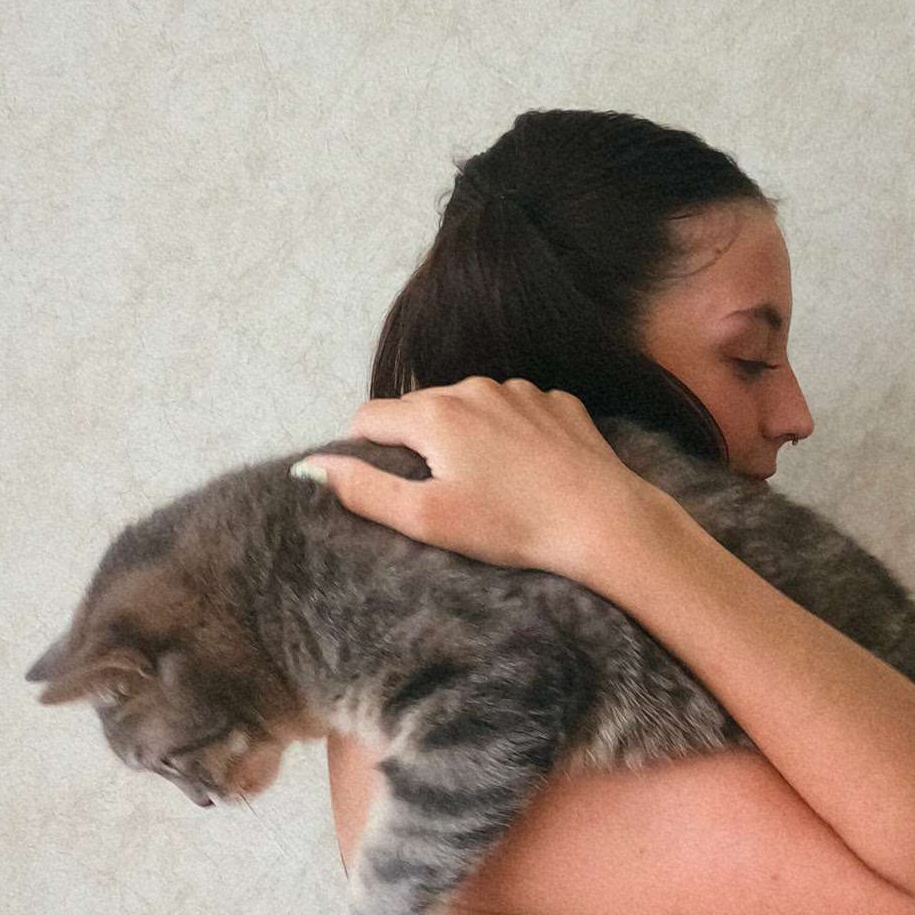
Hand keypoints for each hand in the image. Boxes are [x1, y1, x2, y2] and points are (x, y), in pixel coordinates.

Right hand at [293, 377, 656, 578]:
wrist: (603, 521)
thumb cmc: (513, 526)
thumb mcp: (426, 518)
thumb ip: (363, 489)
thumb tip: (311, 467)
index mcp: (434, 413)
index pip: (369, 417)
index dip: (363, 450)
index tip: (381, 484)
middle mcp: (474, 388)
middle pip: (419, 409)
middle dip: (415, 444)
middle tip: (437, 494)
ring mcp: (521, 391)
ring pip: (468, 406)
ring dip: (464, 437)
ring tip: (485, 486)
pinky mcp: (558, 403)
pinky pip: (515, 412)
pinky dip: (509, 436)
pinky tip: (525, 473)